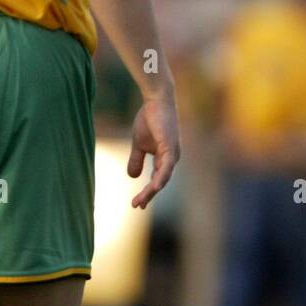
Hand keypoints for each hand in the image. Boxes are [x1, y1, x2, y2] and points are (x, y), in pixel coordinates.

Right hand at [128, 94, 180, 208]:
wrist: (155, 100)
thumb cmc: (149, 119)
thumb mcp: (139, 144)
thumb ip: (136, 159)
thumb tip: (132, 177)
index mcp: (165, 158)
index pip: (156, 179)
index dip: (147, 192)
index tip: (137, 204)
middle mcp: (171, 158)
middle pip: (160, 182)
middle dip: (148, 195)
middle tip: (136, 205)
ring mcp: (173, 153)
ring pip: (163, 178)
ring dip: (151, 190)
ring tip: (141, 201)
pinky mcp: (170, 146)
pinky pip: (166, 167)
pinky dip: (161, 178)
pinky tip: (155, 188)